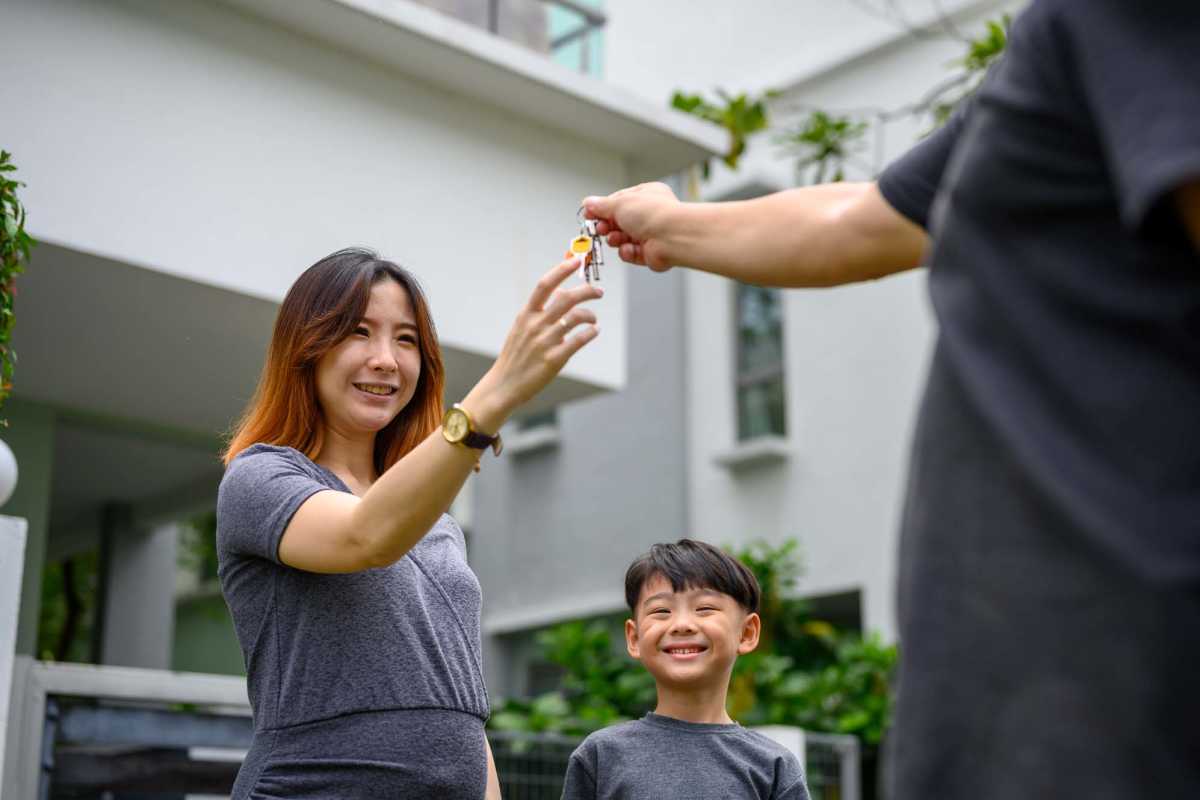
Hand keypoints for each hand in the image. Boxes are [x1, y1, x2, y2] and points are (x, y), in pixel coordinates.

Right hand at [467, 255, 601, 427]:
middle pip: (566, 298)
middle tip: (598, 291)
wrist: (504, 385)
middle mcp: (535, 325)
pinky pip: (579, 340)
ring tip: (594, 320)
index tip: (578, 260)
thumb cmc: (515, 356)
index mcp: (526, 314)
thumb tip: (561, 292)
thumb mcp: (521, 328)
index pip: (545, 284)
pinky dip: (590, 333)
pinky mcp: (554, 360)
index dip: (562, 270)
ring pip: (576, 318)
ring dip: (590, 315)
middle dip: (587, 291)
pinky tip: (594, 332)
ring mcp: (544, 342)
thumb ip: (540, 311)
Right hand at [583, 182, 679, 271]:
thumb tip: (588, 203)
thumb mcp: (620, 203)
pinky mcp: (650, 253)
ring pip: (623, 239)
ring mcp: (650, 234)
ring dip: (616, 240)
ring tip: (615, 238)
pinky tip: (629, 249)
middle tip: (599, 229)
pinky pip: (631, 253)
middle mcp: (649, 214)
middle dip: (607, 226)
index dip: (602, 209)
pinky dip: (627, 252)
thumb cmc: (653, 214)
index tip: (588, 214)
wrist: (672, 237)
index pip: (618, 201)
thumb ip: (601, 205)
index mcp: (645, 195)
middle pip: (619, 221)